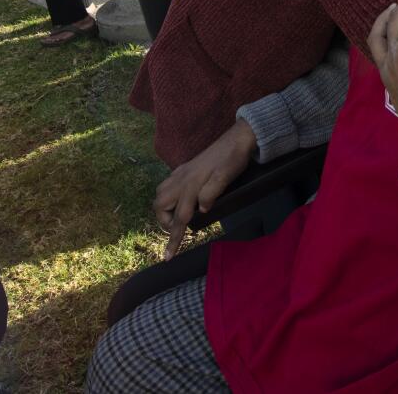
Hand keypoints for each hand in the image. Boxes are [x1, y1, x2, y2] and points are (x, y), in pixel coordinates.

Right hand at [154, 120, 256, 259]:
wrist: (237, 139)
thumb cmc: (233, 160)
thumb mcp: (226, 177)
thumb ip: (212, 193)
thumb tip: (200, 210)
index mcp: (192, 186)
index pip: (179, 219)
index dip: (173, 240)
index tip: (167, 257)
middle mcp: (182, 180)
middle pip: (160, 206)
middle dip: (165, 221)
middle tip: (181, 227)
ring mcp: (182, 173)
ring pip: (160, 194)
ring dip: (165, 209)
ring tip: (180, 215)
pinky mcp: (185, 168)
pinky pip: (168, 185)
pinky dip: (169, 196)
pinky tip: (182, 198)